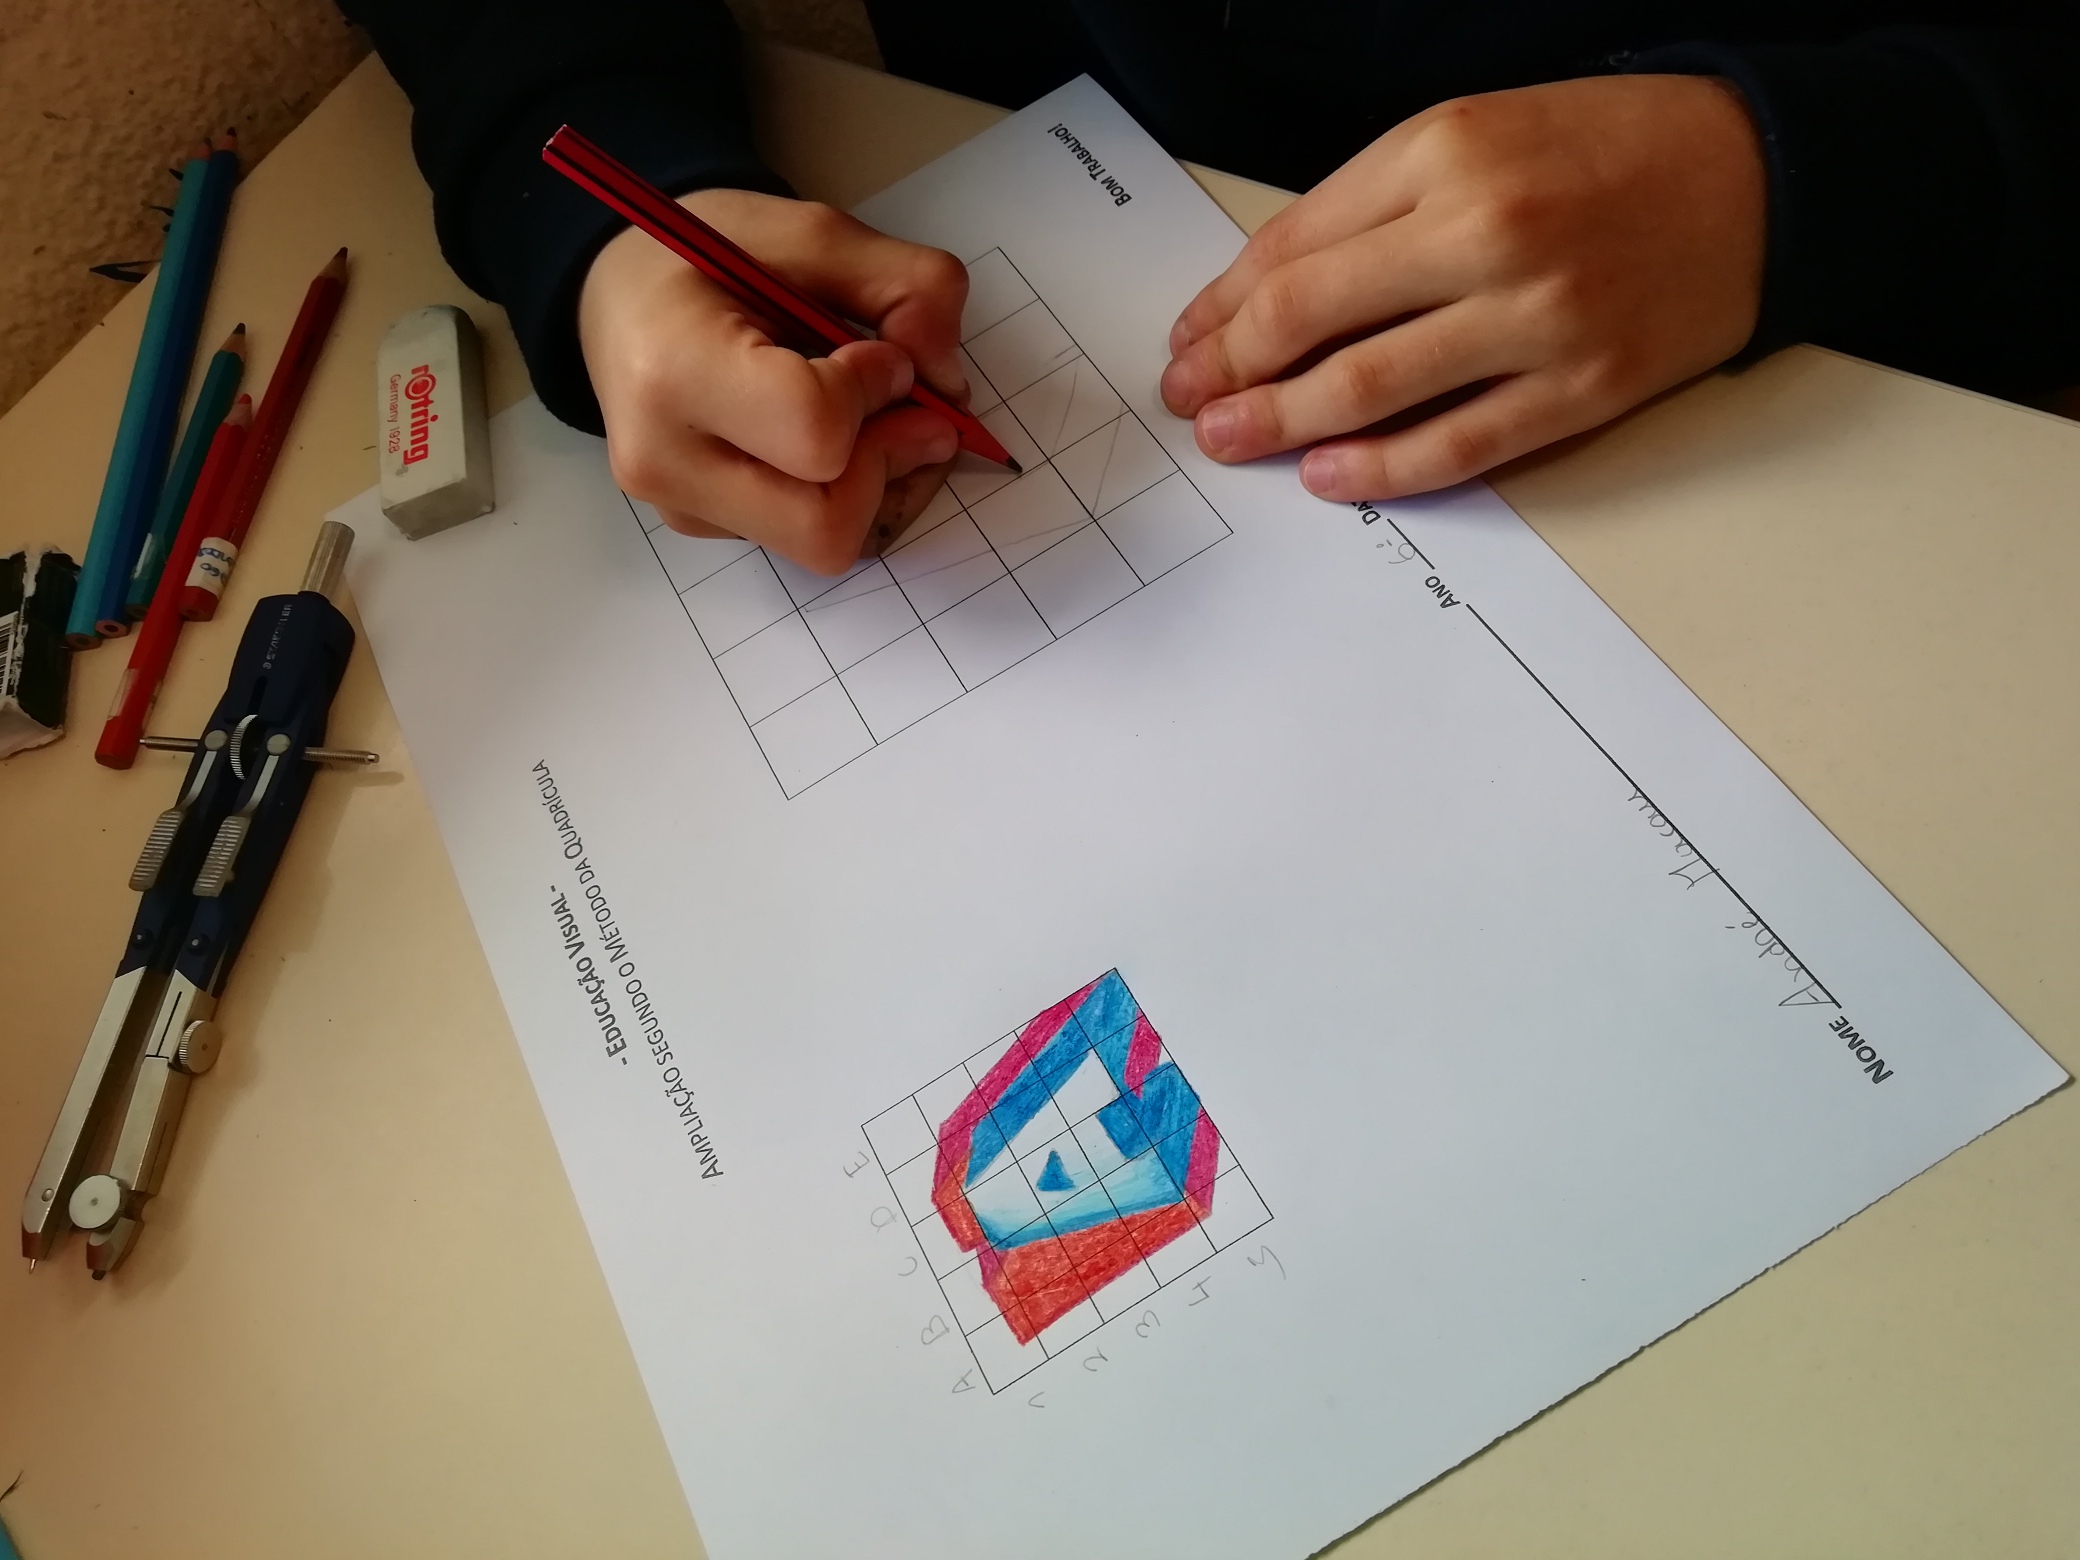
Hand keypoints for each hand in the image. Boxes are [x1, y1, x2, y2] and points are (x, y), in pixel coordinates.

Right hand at [579, 190, 968, 572]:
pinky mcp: (704, 528)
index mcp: (675, 370)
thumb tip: (950, 381)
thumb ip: (904, 286)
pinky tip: (836, 438)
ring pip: (826, 544)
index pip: (814, 432)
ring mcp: (681, 508)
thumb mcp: (810, 233)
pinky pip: (809, 539)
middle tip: (911, 406)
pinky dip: (850, 494)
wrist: (620, 296)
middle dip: (891, 464)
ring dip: (881, 484)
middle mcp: (665, 460)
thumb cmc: (706, 256)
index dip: (874, 395)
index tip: (879, 354)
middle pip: (826, 525)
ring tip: (874, 415)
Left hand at [1161, 74, 1766, 500]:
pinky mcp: (1584, 387)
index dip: (1222, 307)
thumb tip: (1265, 295)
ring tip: (1234, 440)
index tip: (1188, 343)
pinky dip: (1380, 469)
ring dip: (1281, 424)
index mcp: (1446, 152)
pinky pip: (1457, 444)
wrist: (1756, 175)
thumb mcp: (1473, 134)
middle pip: (1311, 319)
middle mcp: (1486, 230)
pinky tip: (1327, 474)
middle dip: (1230, 371)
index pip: (1294, 247)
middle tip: (1191, 404)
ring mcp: (1538, 316)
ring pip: (1370, 388)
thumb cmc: (1603, 152)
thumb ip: (1368, 207)